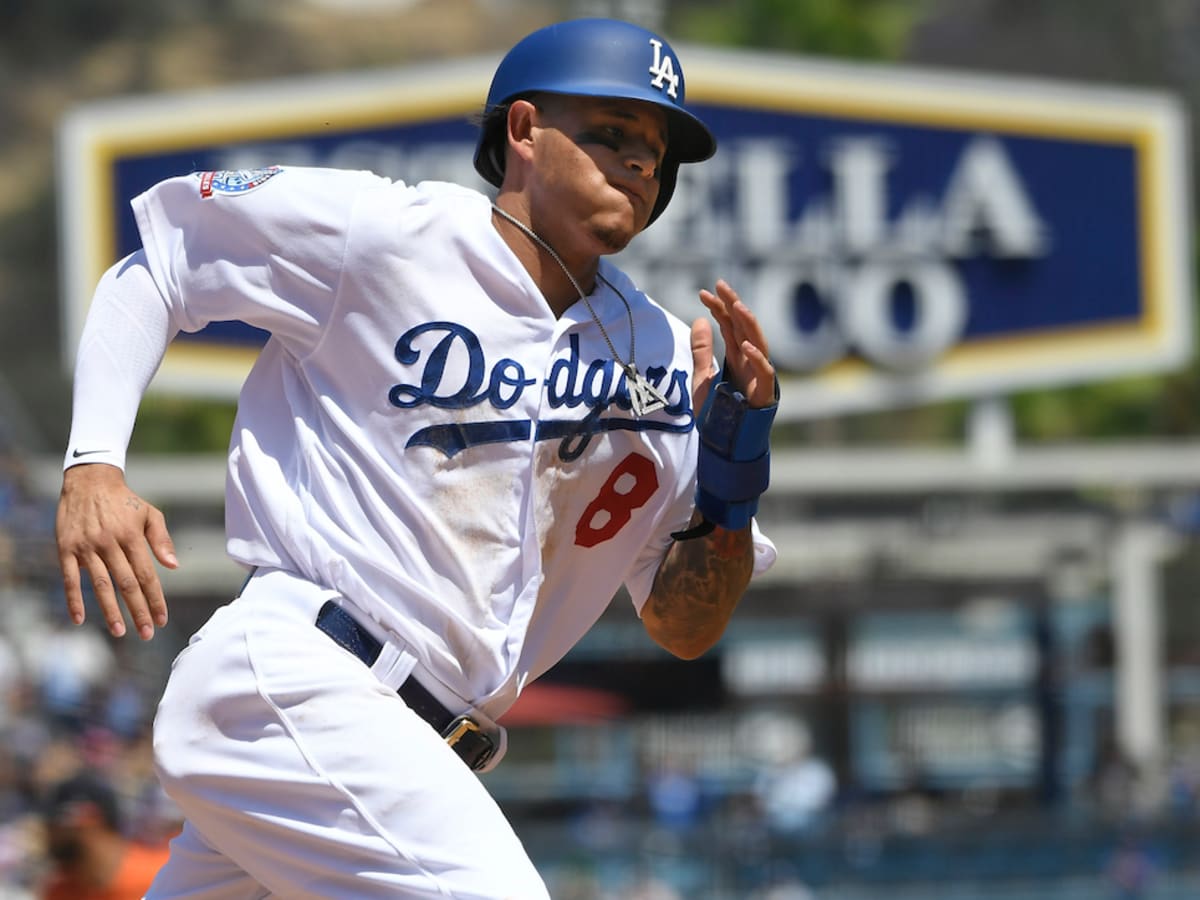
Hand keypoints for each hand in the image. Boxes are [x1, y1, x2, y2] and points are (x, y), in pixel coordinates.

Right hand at [56, 463, 175, 638]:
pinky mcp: (66, 548)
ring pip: (100, 584)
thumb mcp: (149, 514)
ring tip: (120, 632)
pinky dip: (73, 599)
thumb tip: (174, 566)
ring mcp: (87, 547)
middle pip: (126, 584)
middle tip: (147, 633)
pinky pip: (70, 578)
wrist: (90, 481)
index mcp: (131, 537)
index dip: (155, 599)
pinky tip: (79, 619)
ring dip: (110, 610)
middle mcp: (109, 543)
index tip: (162, 619)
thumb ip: (162, 540)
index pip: (146, 575)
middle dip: (138, 611)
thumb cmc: (125, 501)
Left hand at [695, 279, 775, 408]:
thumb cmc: (717, 413)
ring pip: (758, 343)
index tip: (703, 292)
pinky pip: (764, 373)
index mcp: (737, 356)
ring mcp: (759, 376)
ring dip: (748, 325)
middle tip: (721, 285)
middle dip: (733, 306)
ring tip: (737, 306)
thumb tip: (698, 320)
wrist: (725, 445)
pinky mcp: (764, 394)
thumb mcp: (702, 377)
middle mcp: (750, 362)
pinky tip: (746, 345)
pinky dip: (757, 359)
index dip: (719, 307)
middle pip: (743, 328)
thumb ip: (702, 351)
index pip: (729, 325)